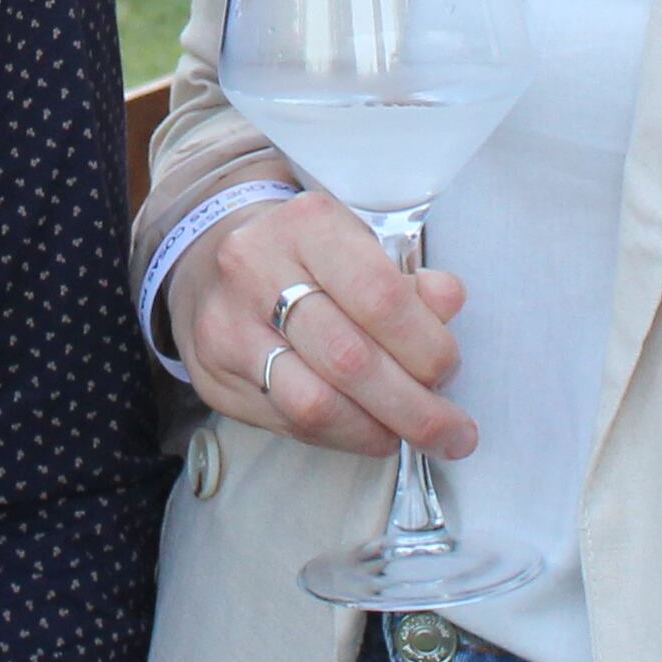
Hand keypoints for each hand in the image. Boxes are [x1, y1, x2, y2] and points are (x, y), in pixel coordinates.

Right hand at [170, 186, 472, 460]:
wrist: (208, 260)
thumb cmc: (303, 255)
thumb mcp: (356, 244)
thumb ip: (405, 279)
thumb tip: (447, 302)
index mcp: (307, 225)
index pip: (379, 296)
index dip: (425, 346)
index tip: (449, 370)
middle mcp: (257, 270)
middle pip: (349, 359)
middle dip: (413, 407)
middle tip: (453, 433)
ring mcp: (227, 326)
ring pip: (314, 403)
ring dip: (376, 431)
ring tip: (410, 436)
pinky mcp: (213, 375)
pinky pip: (288, 423)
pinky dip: (340, 436)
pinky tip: (366, 431)